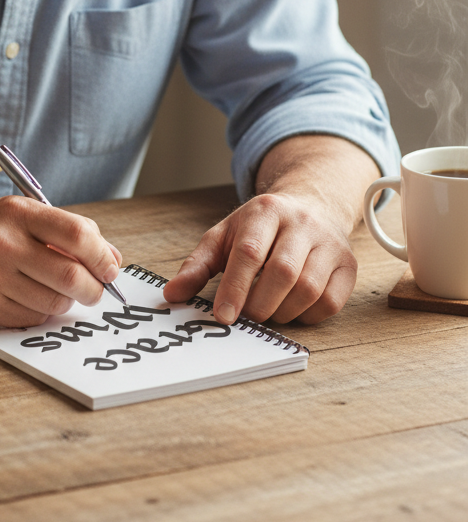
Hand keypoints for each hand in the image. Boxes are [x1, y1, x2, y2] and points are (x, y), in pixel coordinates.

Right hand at [0, 197, 122, 327]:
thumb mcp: (12, 215)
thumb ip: (60, 231)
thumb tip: (110, 257)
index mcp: (16, 212)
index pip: (77, 234)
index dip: (102, 255)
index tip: (111, 267)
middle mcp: (3, 243)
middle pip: (70, 275)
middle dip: (93, 289)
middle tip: (96, 290)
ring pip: (53, 302)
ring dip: (65, 302)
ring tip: (57, 291)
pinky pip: (30, 319)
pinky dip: (40, 313)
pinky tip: (28, 298)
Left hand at [162, 190, 357, 324]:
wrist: (311, 205)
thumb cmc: (261, 228)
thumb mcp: (225, 235)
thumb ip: (197, 265)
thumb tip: (172, 294)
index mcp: (266, 211)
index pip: (250, 252)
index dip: (235, 288)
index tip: (223, 316)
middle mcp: (302, 223)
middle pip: (282, 273)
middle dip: (259, 304)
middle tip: (246, 316)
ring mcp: (330, 243)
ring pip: (309, 290)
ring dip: (282, 312)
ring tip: (267, 309)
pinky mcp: (348, 265)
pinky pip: (330, 302)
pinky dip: (307, 315)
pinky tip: (292, 308)